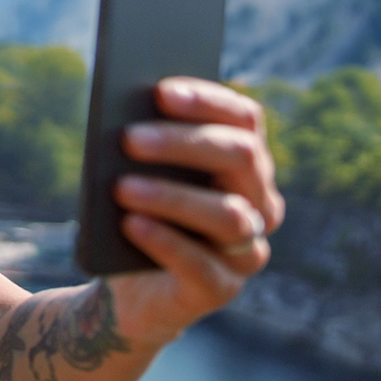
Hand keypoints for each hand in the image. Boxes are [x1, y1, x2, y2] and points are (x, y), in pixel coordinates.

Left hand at [109, 77, 285, 339]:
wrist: (127, 290)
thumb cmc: (136, 216)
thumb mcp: (136, 176)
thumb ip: (141, 150)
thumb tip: (125, 120)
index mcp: (246, 164)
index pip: (245, 119)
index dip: (207, 101)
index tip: (161, 91)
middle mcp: (259, 203)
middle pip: (241, 159)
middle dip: (184, 143)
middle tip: (129, 137)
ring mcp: (247, 250)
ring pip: (228, 214)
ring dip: (172, 196)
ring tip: (121, 186)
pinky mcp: (220, 289)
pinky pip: (201, 264)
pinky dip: (164, 241)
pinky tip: (131, 224)